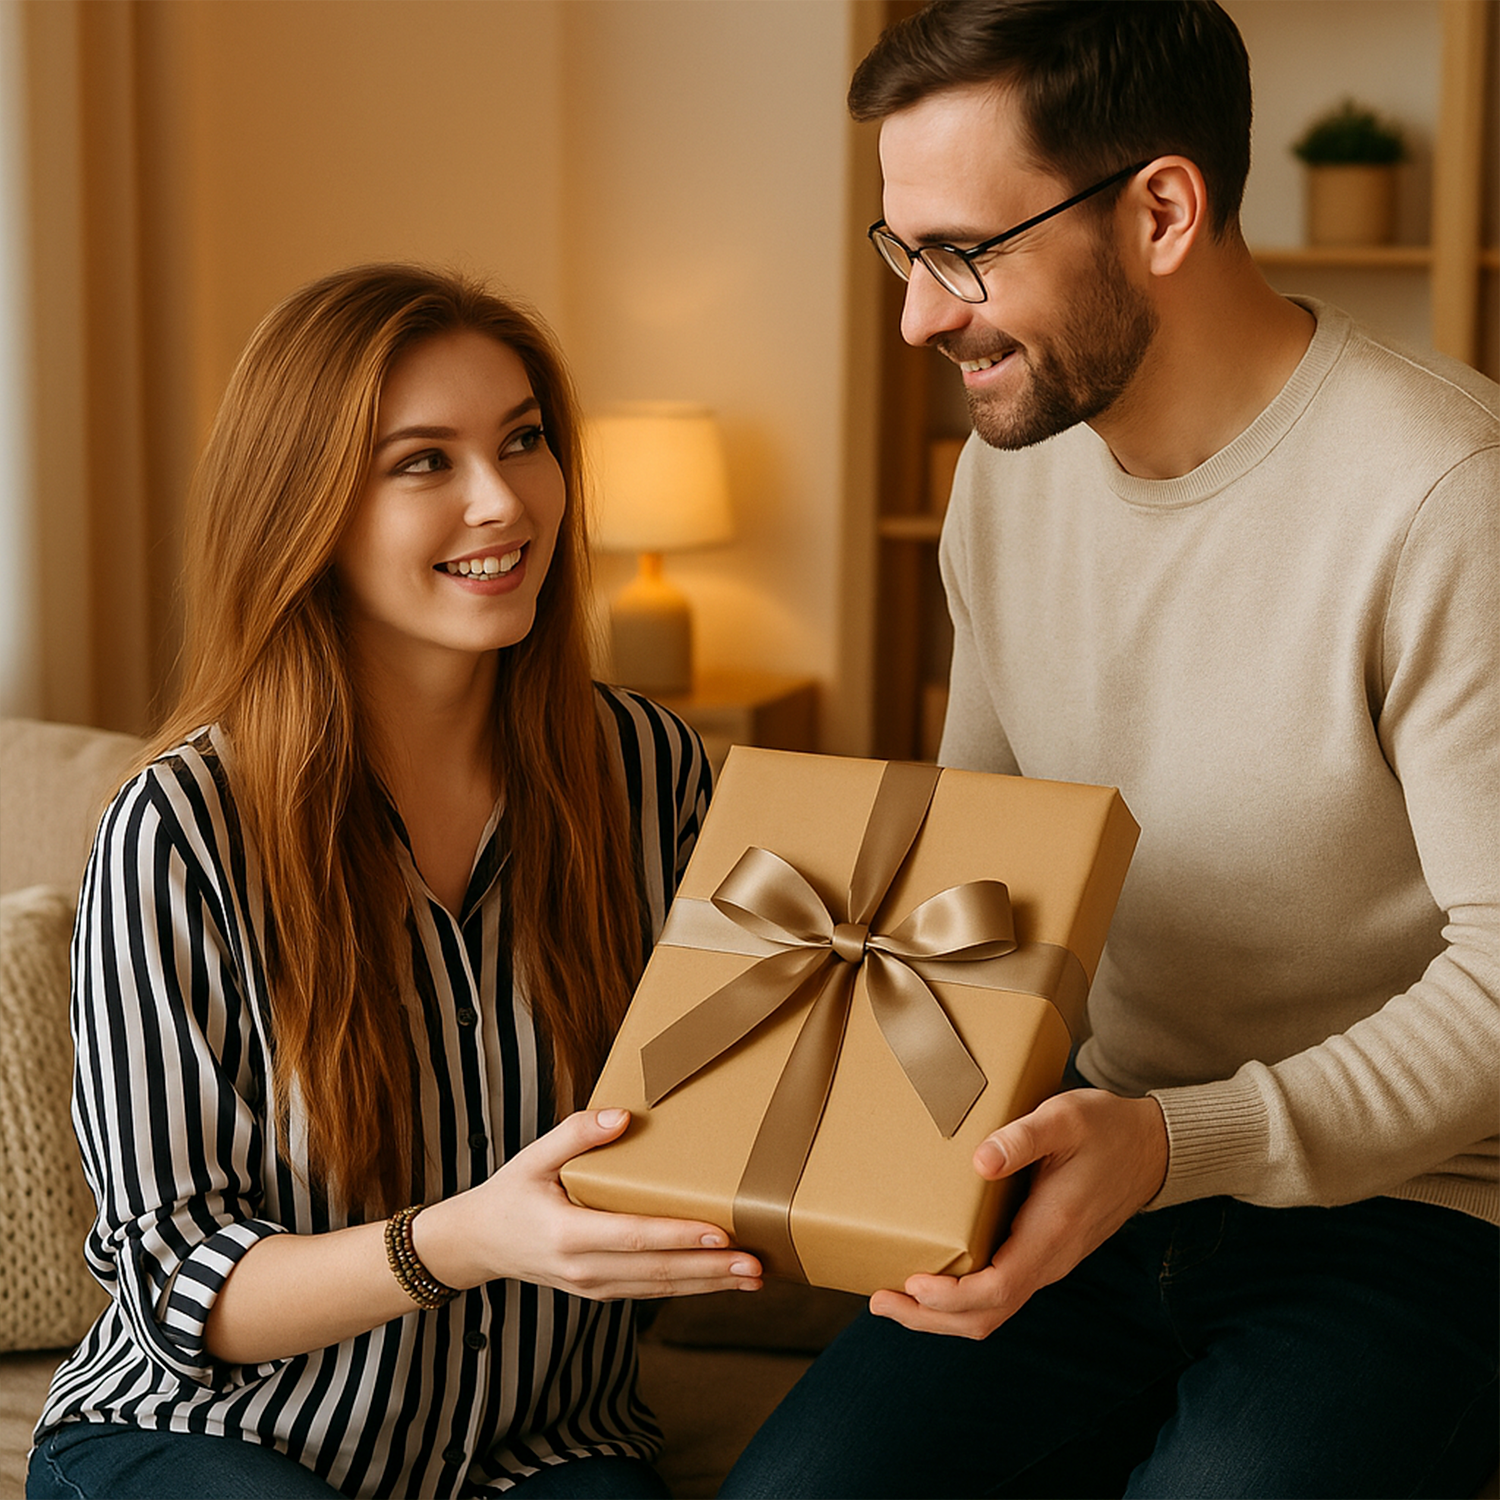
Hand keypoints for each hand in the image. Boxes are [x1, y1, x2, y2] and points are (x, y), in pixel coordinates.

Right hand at [416, 1108, 762, 1301]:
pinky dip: (689, 1286)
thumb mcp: (534, 1157)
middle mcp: (582, 1268)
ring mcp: (592, 1286)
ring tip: (754, 1277)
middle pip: (657, 1271)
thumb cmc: (511, 1193)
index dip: (678, 1236)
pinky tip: (720, 1280)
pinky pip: (650, 1291)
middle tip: (757, 1264)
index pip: (633, 1237)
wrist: (479, 1243)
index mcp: (566, 1233)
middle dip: (710, 1269)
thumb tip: (622, 1115)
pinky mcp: (601, 1291)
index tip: (720, 1233)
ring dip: (709, 1284)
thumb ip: (577, 1133)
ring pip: (660, 1288)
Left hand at [869, 1089, 1166, 1339]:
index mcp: (1052, 1231)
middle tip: (880, 1301)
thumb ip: (1024, 1137)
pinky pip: (1001, 1291)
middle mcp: (1051, 1259)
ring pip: (994, 1310)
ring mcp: (1050, 1261)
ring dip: (943, 1313)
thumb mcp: (1066, 1118)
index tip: (913, 1283)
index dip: (952, 1296)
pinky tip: (935, 1278)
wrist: (1152, 1148)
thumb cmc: (1106, 1128)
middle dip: (932, 1318)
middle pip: (988, 1315)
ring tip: (895, 1298)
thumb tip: (981, 1160)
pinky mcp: (1045, 1254)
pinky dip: (963, 1298)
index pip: (998, 1288)